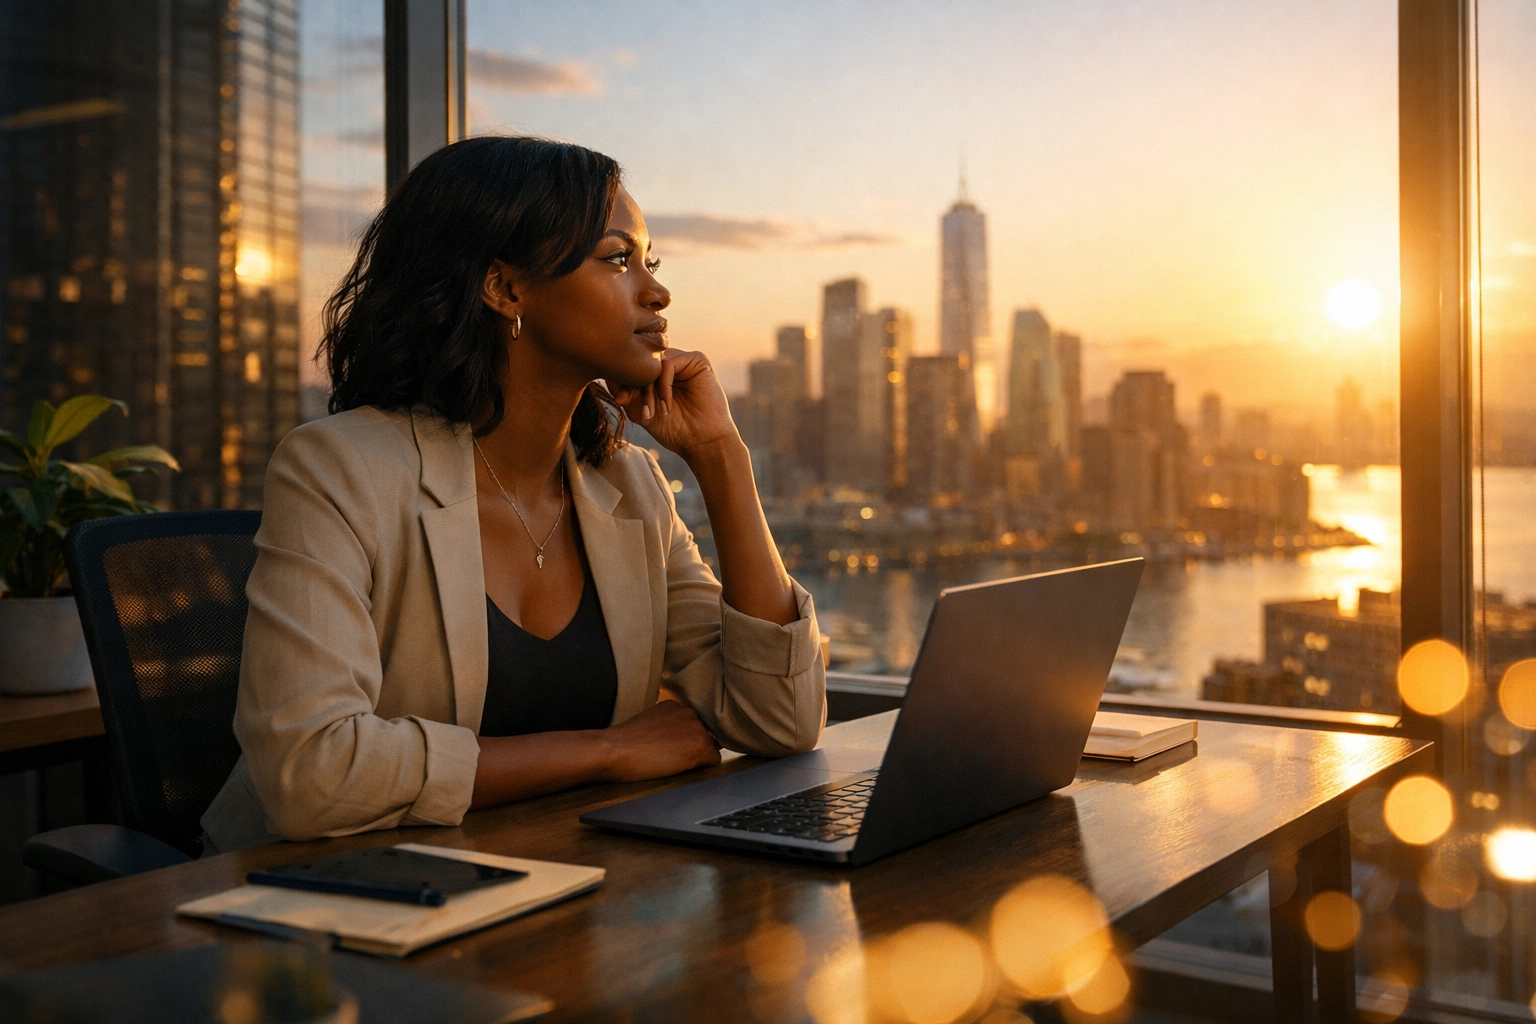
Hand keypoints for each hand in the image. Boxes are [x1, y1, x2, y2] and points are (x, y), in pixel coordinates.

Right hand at [598, 700, 721, 782]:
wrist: (615, 750)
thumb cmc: (623, 743)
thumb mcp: (648, 725)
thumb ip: (665, 727)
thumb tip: (674, 740)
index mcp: (675, 706)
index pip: (692, 725)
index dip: (684, 740)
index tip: (670, 748)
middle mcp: (689, 712)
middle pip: (704, 735)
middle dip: (693, 747)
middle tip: (669, 756)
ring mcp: (697, 728)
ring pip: (710, 747)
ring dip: (697, 757)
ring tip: (671, 762)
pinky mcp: (700, 746)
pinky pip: (714, 760)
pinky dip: (702, 768)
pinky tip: (680, 768)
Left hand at [610, 350, 738, 462]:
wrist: (703, 442)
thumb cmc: (675, 430)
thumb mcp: (641, 412)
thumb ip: (625, 394)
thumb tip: (607, 376)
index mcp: (657, 373)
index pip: (633, 364)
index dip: (622, 379)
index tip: (621, 401)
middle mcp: (669, 363)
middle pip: (641, 360)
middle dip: (633, 383)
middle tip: (632, 404)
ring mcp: (683, 360)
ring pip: (653, 361)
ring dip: (648, 387)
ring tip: (652, 410)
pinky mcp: (697, 360)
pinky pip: (668, 363)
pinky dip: (663, 385)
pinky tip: (667, 404)